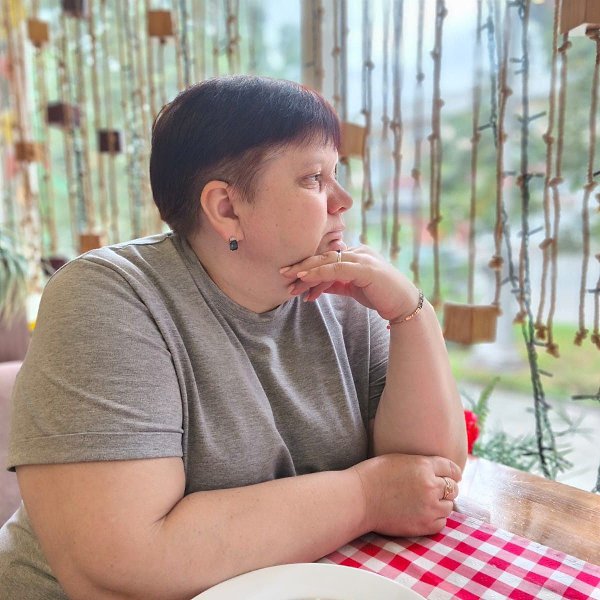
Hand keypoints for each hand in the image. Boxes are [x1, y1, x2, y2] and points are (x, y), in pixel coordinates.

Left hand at [280, 246, 418, 321]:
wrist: (404, 306)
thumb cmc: (380, 296)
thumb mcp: (352, 288)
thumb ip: (335, 283)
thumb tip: (315, 286)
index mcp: (355, 254)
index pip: (326, 258)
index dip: (307, 267)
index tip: (290, 278)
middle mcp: (358, 251)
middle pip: (324, 256)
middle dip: (302, 265)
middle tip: (282, 273)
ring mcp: (363, 258)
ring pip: (328, 261)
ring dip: (307, 270)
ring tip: (290, 278)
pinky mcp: (366, 268)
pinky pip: (337, 268)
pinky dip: (319, 273)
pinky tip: (306, 278)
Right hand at [351, 454, 461, 536]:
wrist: (358, 498)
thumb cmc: (373, 475)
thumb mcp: (399, 459)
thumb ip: (421, 465)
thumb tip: (436, 471)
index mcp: (423, 465)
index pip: (451, 468)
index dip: (453, 472)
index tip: (453, 476)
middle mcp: (430, 485)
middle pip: (452, 488)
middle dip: (446, 488)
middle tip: (436, 490)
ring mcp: (428, 507)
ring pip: (448, 507)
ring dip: (441, 504)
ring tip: (427, 503)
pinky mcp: (423, 525)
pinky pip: (441, 523)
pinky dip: (436, 519)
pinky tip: (424, 514)